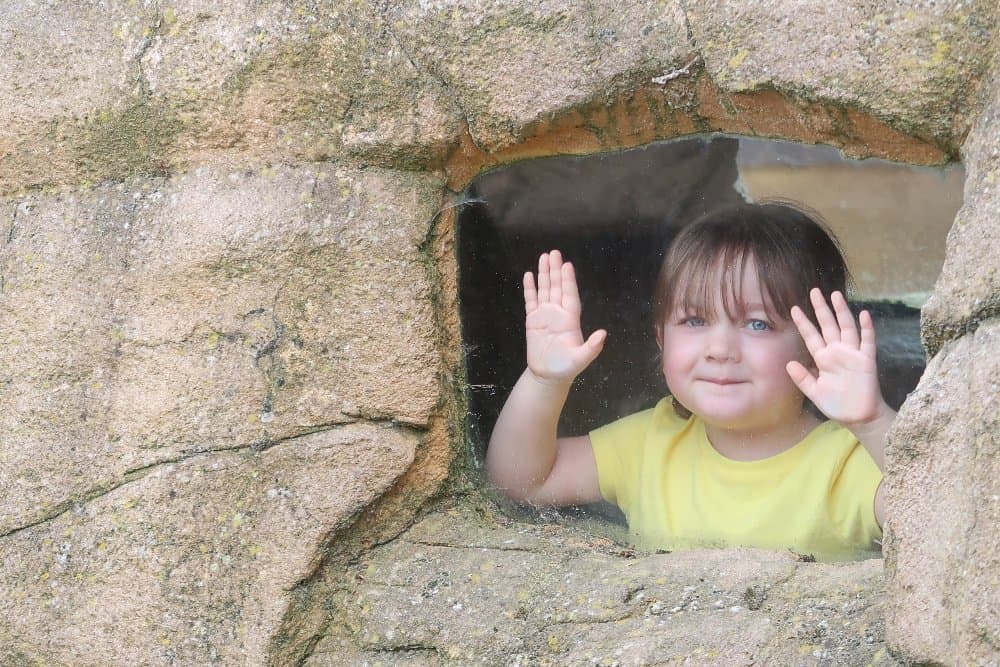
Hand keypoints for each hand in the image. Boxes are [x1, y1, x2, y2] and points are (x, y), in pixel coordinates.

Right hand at [523, 250, 605, 383]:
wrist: (547, 376)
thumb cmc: (566, 368)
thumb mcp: (581, 359)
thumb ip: (592, 347)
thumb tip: (604, 334)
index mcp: (570, 319)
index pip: (569, 295)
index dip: (568, 280)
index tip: (567, 265)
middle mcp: (558, 313)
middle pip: (557, 287)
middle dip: (555, 270)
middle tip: (554, 252)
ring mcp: (545, 315)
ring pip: (545, 290)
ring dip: (544, 274)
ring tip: (543, 257)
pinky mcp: (533, 320)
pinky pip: (531, 301)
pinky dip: (530, 288)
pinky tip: (528, 275)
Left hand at [786, 289, 890, 426]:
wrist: (858, 417)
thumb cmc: (836, 405)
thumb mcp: (814, 392)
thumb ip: (802, 379)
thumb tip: (788, 364)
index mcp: (823, 359)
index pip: (811, 336)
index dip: (803, 322)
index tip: (794, 308)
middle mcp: (837, 352)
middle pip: (828, 325)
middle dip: (821, 308)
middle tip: (814, 291)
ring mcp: (852, 354)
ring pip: (846, 327)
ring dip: (841, 311)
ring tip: (835, 295)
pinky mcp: (866, 360)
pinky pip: (867, 341)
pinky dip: (866, 328)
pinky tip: (864, 314)